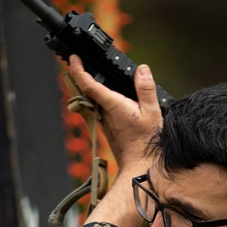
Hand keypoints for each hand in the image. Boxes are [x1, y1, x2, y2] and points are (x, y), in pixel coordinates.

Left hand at [67, 54, 162, 168]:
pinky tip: (106, 96)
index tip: (74, 59)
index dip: (79, 70)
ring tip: (89, 74)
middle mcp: (104, 113)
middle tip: (78, 62)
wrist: (139, 167)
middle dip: (80, 76)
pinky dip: (98, 99)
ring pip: (92, 101)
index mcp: (113, 105)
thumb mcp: (152, 113)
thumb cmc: (146, 143)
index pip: (89, 85)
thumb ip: (146, 89)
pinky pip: (99, 109)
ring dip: (89, 87)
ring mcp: (104, 122)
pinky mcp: (107, 129)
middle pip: (86, 91)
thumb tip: (142, 69)